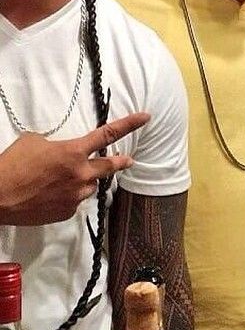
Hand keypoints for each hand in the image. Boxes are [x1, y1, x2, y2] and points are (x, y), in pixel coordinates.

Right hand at [0, 113, 148, 224]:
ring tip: (68, 180)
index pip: (108, 134)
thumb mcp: (34, 142)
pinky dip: (69, 196)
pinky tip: (53, 196)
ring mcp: (75, 195)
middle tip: (128, 160)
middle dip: (121, 162)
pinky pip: (75, 201)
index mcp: (74, 152)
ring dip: (85, 181)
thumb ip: (54, 144)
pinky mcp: (66, 212)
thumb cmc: (12, 165)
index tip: (146, 117)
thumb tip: (58, 151)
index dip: (129, 124)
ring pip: (90, 185)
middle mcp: (81, 174)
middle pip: (110, 166)